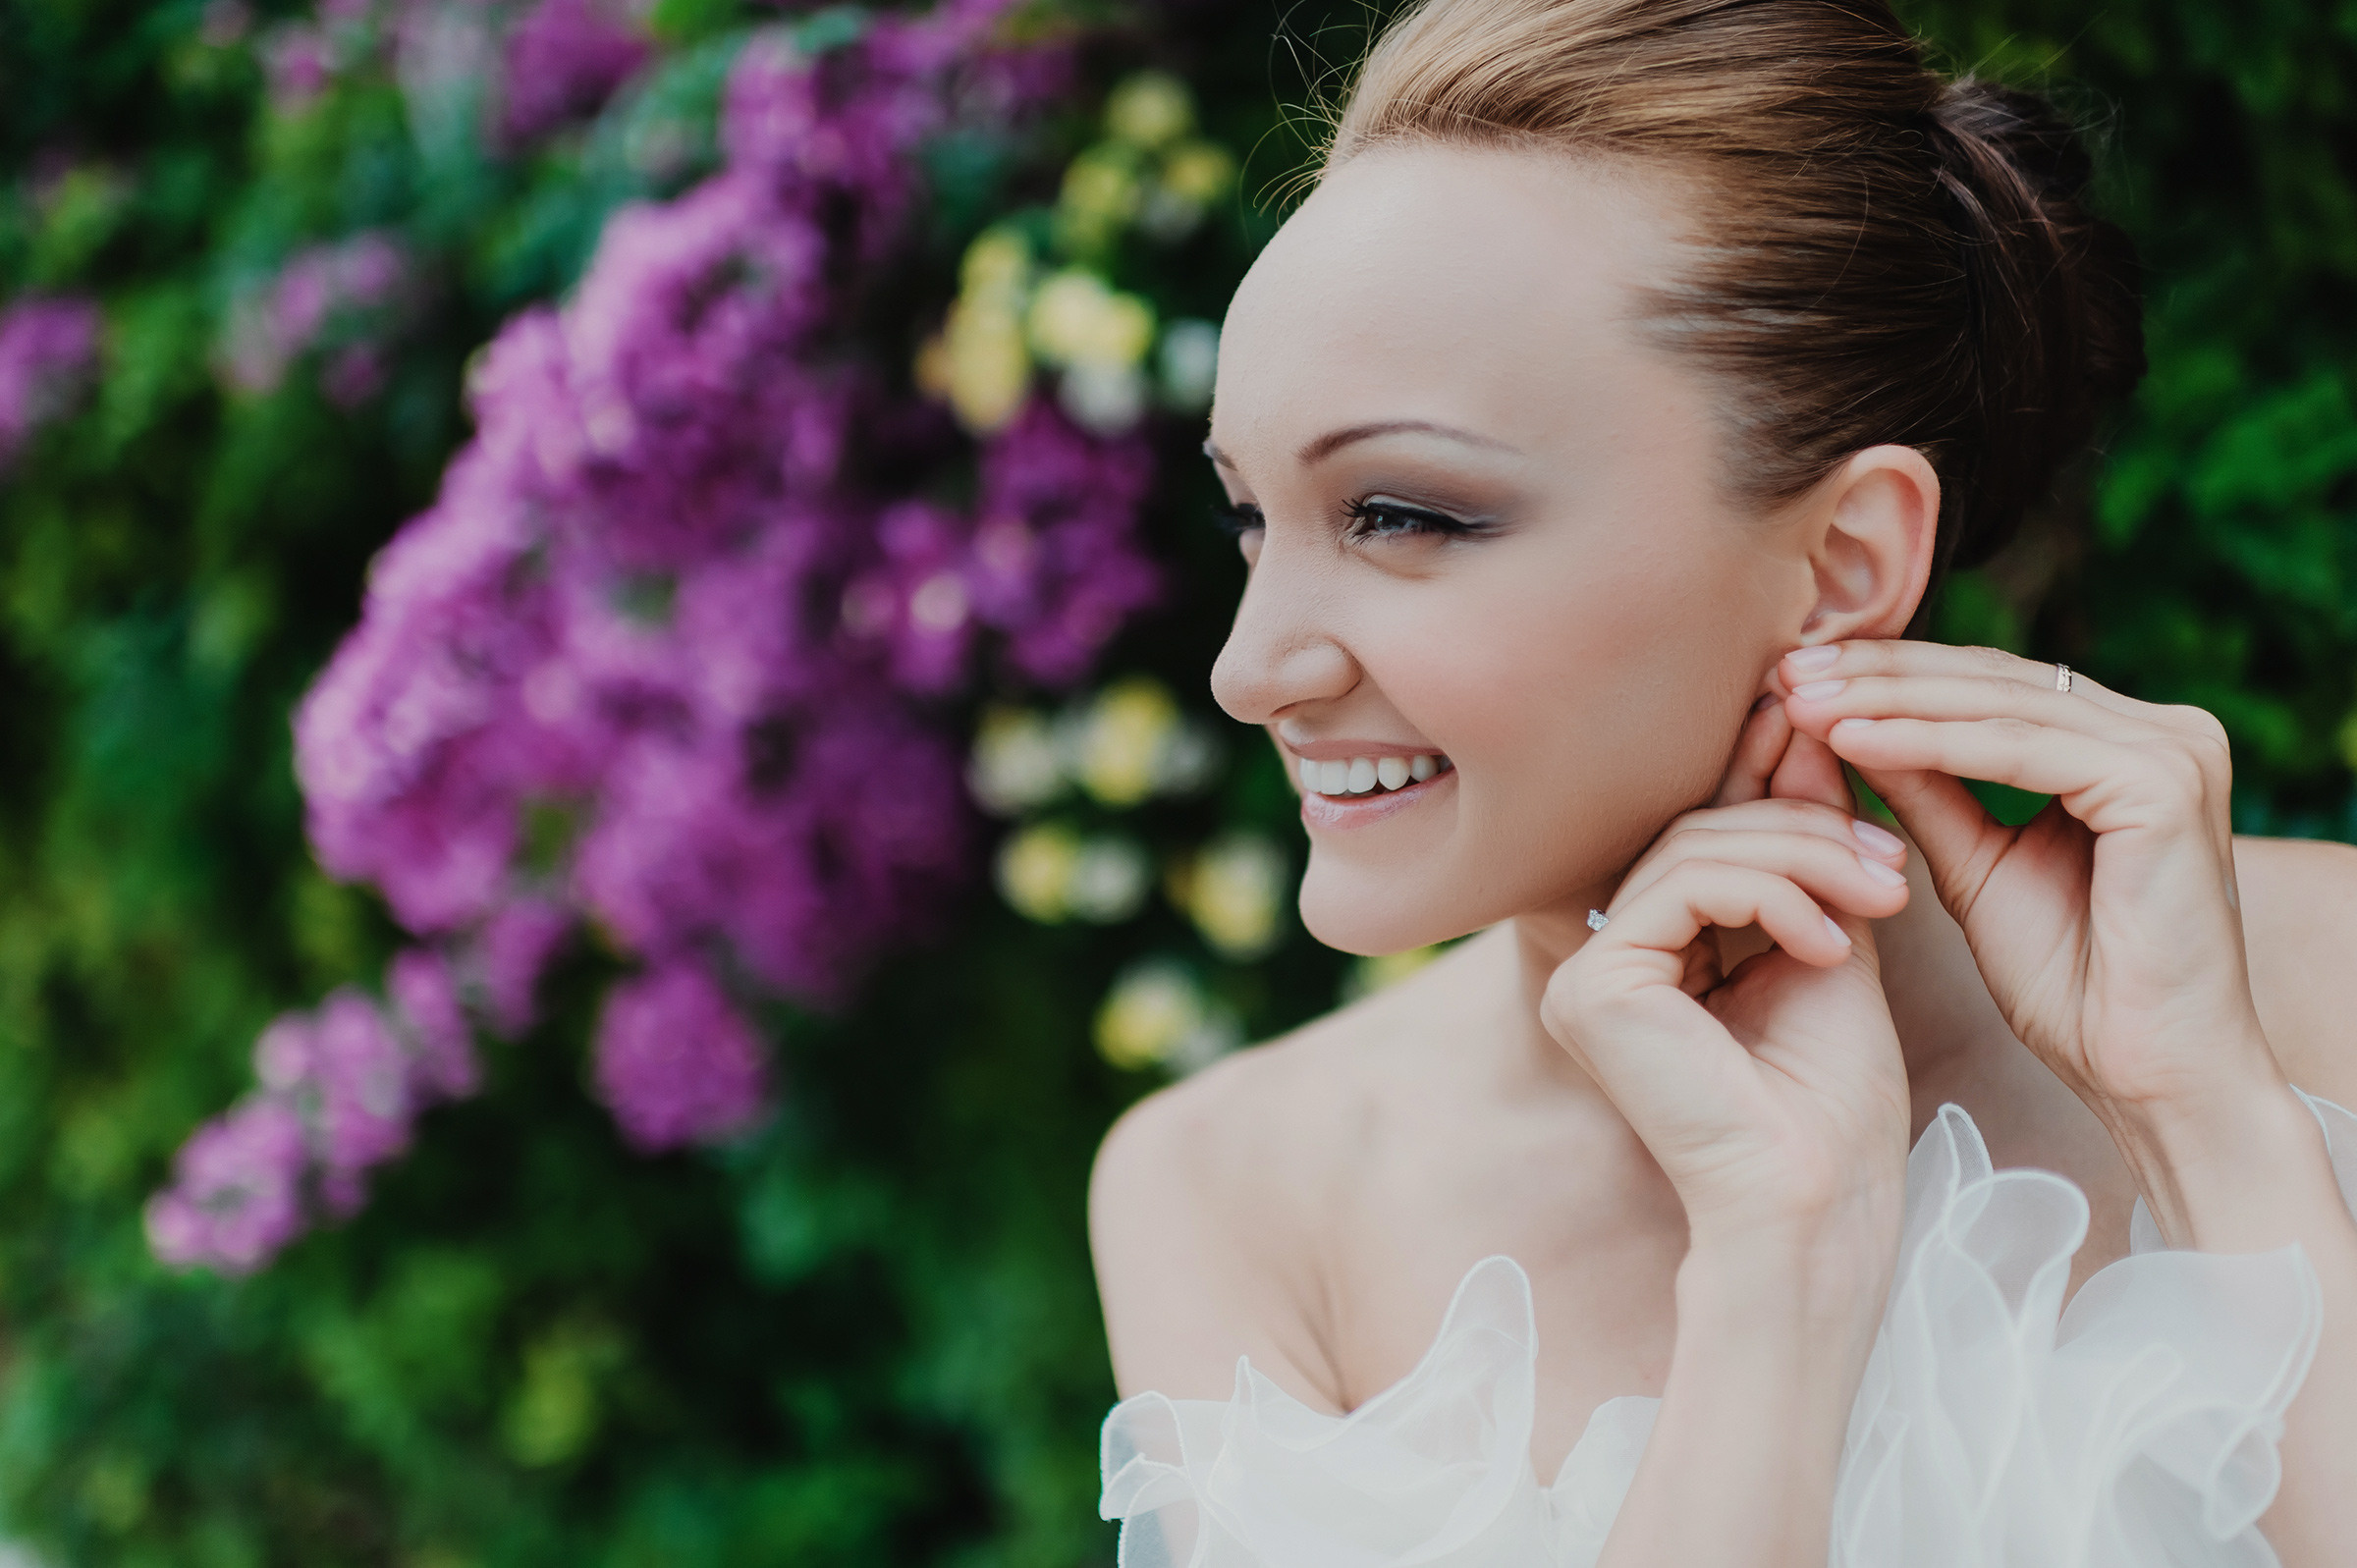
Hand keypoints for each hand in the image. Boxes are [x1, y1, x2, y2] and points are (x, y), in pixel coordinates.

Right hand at [1542, 697, 1912, 1257]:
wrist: (1826, 1203)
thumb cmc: (1835, 1100)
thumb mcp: (1831, 936)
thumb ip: (1809, 847)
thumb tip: (1802, 732)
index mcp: (1650, 948)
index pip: (1705, 831)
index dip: (1769, 777)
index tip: (1846, 744)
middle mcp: (1604, 955)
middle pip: (1697, 828)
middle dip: (1804, 822)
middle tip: (1891, 863)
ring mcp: (1586, 973)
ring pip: (1694, 848)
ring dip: (1804, 856)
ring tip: (1884, 898)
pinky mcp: (1593, 987)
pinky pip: (1683, 886)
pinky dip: (1771, 895)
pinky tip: (1830, 943)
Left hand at [1777, 640, 2286, 1135]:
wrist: (2149, 1076)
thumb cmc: (2073, 988)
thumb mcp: (1975, 866)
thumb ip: (1926, 788)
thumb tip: (1843, 720)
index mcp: (2131, 744)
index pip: (1991, 687)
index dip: (1890, 676)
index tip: (1794, 675)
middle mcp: (2167, 732)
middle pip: (1992, 682)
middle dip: (1878, 674)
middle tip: (1783, 667)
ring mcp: (2174, 751)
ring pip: (1996, 705)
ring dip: (1887, 700)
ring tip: (1798, 700)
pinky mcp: (2163, 784)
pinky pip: (2015, 750)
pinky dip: (1926, 743)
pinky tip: (1849, 739)